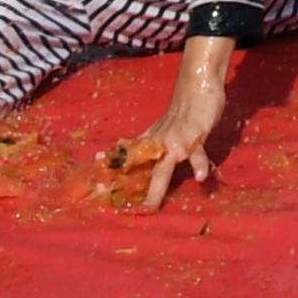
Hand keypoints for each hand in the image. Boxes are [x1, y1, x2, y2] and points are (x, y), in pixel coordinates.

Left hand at [121, 66, 229, 211]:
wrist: (196, 88)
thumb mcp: (158, 128)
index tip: (97, 188)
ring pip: (164, 168)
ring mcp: (175, 143)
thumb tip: (118, 149)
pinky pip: (198, 155)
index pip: (127, 162)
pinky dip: (200, 166)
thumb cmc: (180, 112)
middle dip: (131, 190)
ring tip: (152, 205)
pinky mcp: (194, 138)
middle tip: (122, 209)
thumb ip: (143, 142)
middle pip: (141, 171)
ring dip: (158, 188)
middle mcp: (157, 145)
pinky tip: (200, 178)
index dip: (113, 175)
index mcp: (148, 143)